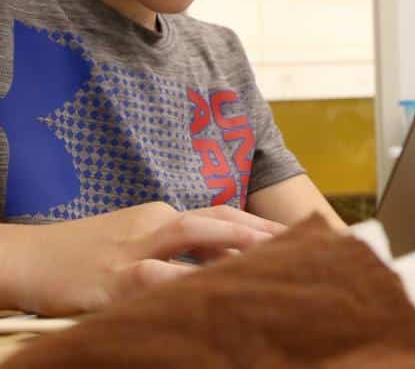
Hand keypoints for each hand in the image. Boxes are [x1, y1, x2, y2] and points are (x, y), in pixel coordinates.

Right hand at [0, 202, 284, 315]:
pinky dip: (182, 280)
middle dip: (257, 228)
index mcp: (161, 215)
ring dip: (232, 243)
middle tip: (296, 241)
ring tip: (267, 254)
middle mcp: (153, 224)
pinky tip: (207, 290)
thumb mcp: (133, 240)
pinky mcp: (112, 279)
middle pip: (216, 219)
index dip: (258, 224)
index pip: (220, 214)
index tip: (293, 234)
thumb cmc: (86, 253)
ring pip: (191, 235)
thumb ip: (174, 249)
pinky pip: (153, 277)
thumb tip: (223, 262)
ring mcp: (133, 249)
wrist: (28, 257)